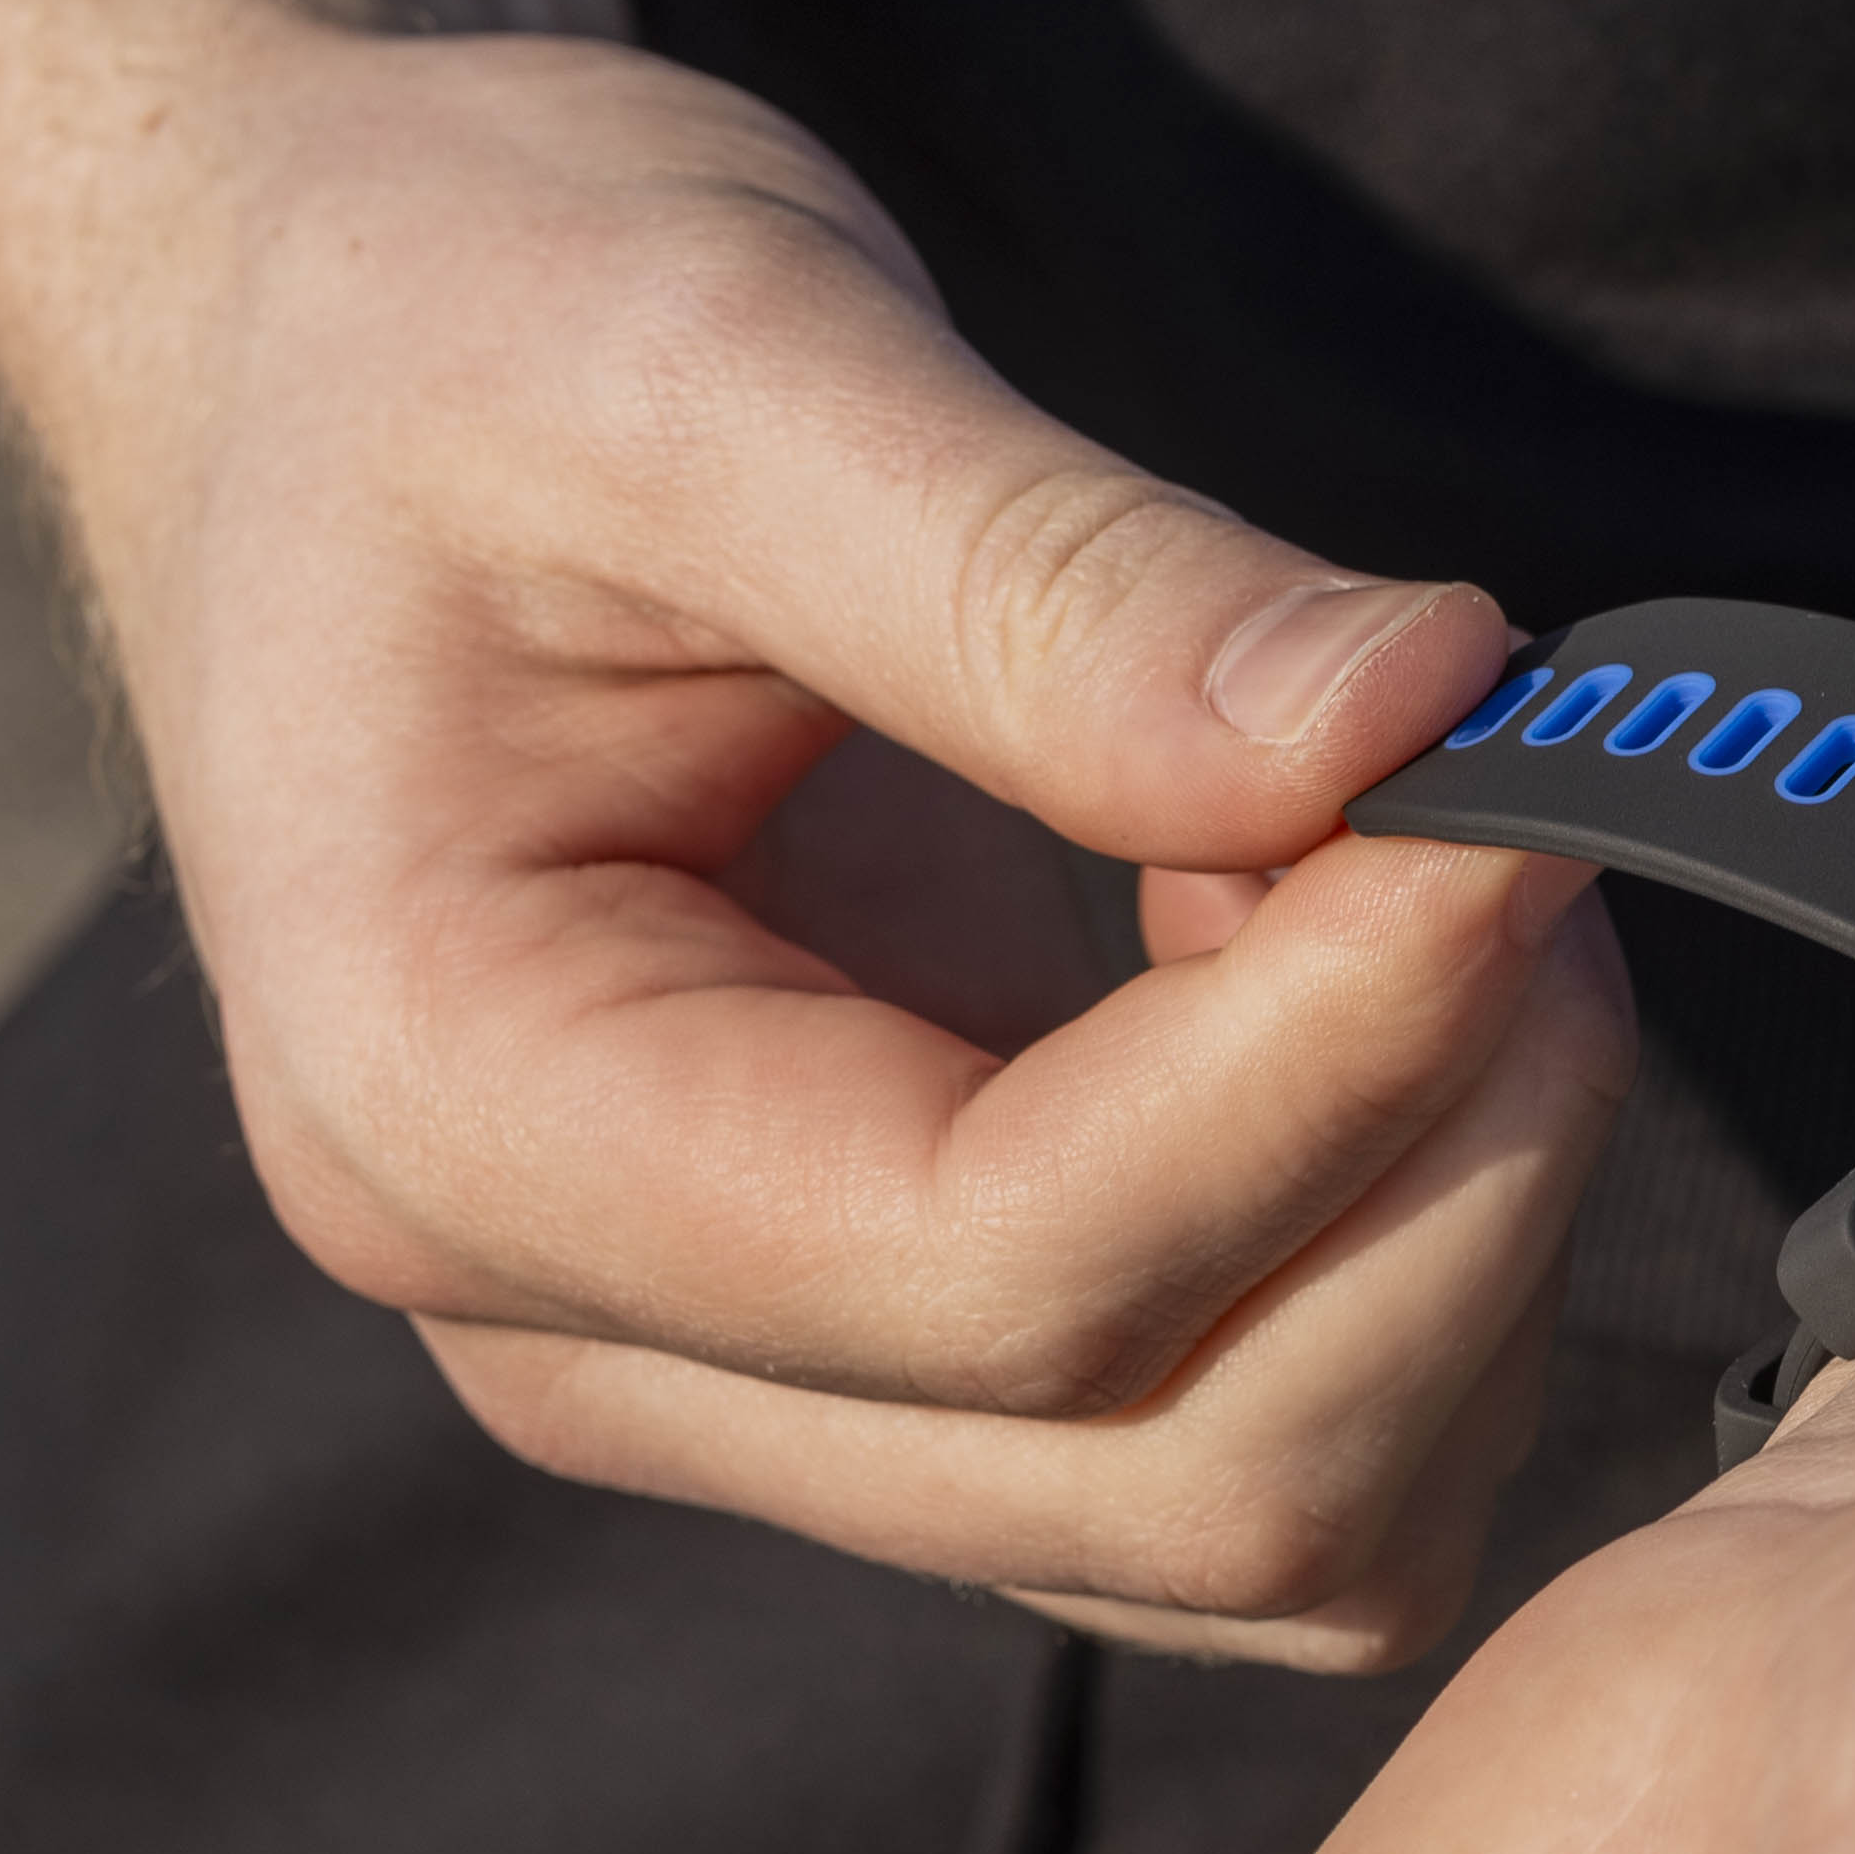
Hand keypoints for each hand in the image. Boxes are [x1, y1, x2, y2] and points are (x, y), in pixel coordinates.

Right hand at [0, 0, 1627, 1658]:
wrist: (334, 384)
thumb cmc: (458, 326)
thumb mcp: (702, 337)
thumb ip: (1045, 570)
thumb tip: (1414, 726)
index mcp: (464, 1110)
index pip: (1014, 1264)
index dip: (1343, 1058)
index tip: (1519, 799)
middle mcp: (606, 1348)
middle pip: (1193, 1478)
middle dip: (1455, 1165)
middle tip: (1505, 818)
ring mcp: (777, 1409)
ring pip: (1284, 1527)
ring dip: (1468, 1223)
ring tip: (1401, 871)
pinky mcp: (936, 1391)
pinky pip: (1289, 1465)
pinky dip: (1423, 1256)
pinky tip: (1339, 982)